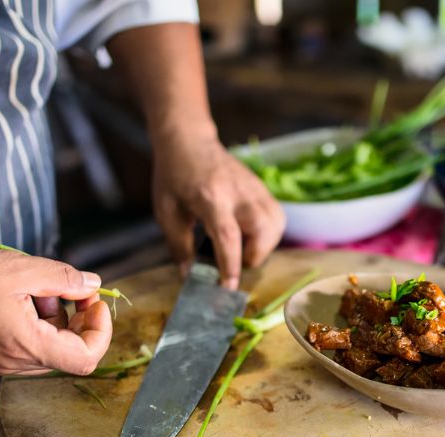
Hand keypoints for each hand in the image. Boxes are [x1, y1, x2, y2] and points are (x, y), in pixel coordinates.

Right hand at [0, 244, 112, 376]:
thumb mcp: (17, 267)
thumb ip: (62, 278)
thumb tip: (93, 285)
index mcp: (23, 345)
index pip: (85, 358)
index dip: (100, 330)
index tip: (94, 300)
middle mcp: (10, 364)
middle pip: (66, 353)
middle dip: (74, 318)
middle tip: (62, 284)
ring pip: (43, 349)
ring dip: (50, 319)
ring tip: (29, 287)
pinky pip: (20, 348)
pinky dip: (28, 324)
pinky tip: (10, 297)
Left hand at [152, 128, 284, 288]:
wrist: (189, 141)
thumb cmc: (174, 178)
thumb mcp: (167, 212)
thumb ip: (179, 246)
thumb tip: (190, 276)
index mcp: (210, 197)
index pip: (228, 236)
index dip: (231, 265)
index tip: (227, 288)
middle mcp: (238, 192)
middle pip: (263, 229)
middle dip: (254, 255)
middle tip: (235, 259)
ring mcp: (255, 188)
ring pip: (276, 224)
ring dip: (264, 245)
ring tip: (243, 247)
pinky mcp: (263, 188)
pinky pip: (277, 217)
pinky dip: (269, 233)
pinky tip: (250, 234)